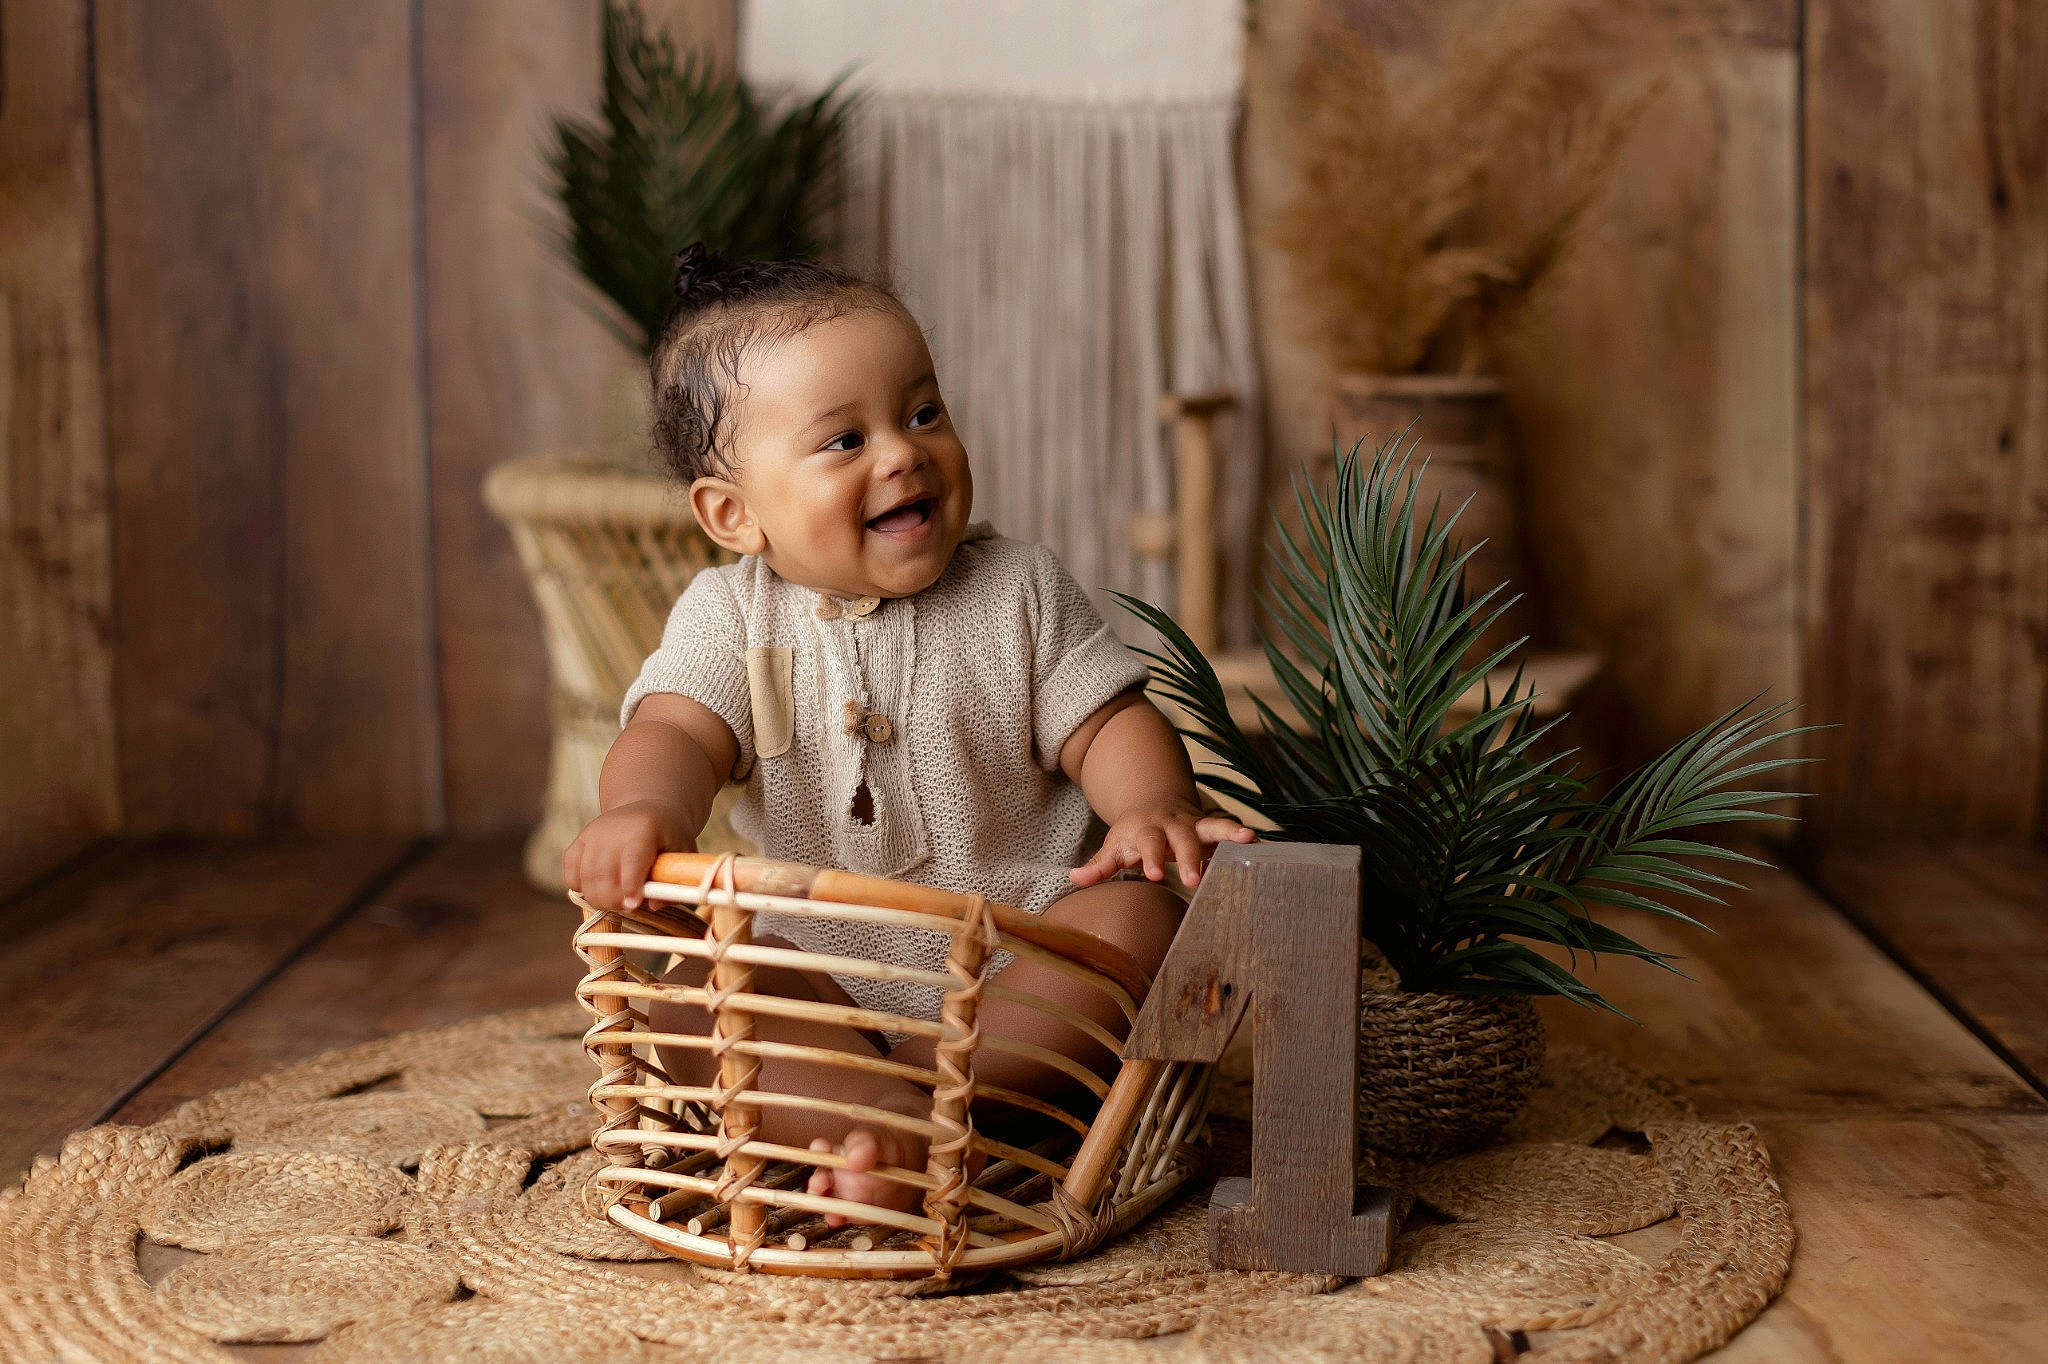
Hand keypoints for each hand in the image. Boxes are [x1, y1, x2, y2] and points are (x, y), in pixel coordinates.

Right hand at [563, 800, 694, 910]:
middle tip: (628, 907)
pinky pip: (570, 875)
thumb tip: (654, 905)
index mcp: (643, 829)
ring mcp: (591, 835)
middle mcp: (612, 829)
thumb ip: (675, 880)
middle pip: (604, 874)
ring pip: (585, 879)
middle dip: (614, 900)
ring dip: (598, 899)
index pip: (632, 859)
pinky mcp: (578, 843)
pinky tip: (598, 889)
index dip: (630, 885)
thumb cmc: (668, 835)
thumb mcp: (682, 852)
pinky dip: (580, 889)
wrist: (646, 810)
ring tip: (616, 902)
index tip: (633, 905)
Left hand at [1070, 800, 1256, 888]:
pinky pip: (1231, 832)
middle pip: (1183, 838)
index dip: (1151, 858)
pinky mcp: (1214, 829)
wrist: (1154, 800)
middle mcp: (1174, 824)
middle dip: (1190, 857)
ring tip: (1249, 839)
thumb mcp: (1115, 845)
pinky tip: (1264, 848)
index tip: (1155, 875)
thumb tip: (1076, 878)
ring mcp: (1196, 824)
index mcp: (1147, 829)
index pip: (1148, 843)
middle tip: (1195, 880)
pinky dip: (1246, 838)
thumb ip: (1100, 864)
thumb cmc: (1134, 833)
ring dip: (1231, 832)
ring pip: (1215, 825)